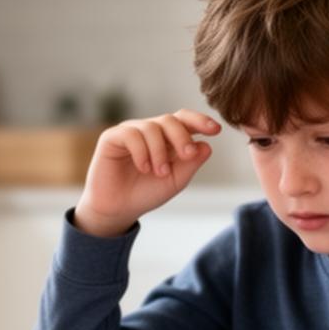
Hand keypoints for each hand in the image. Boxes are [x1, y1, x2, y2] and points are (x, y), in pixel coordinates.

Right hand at [73, 110, 222, 236]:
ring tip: (159, 172)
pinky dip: (141, 151)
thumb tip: (206, 145)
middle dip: (182, 136)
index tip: (216, 130)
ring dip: (160, 151)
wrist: (118, 209)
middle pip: (170, 120)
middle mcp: (149, 131)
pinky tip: (144, 168)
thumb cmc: (146, 193)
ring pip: (152, 127)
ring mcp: (130, 132)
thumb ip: (191, 163)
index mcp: (167, 138)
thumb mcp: (175, 180)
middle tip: (187, 154)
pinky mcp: (112, 137)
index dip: (200, 121)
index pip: (184, 120)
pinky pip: (131, 134)